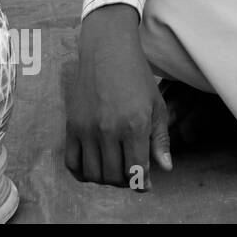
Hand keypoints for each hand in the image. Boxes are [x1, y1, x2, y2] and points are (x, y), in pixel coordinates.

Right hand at [65, 4, 171, 188]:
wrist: (107, 53)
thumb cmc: (137, 77)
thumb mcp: (157, 106)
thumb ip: (160, 139)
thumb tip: (165, 168)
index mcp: (135, 125)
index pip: (137, 169)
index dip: (143, 182)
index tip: (146, 184)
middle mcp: (109, 130)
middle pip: (114, 176)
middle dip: (126, 182)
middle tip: (131, 175)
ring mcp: (87, 130)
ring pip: (94, 174)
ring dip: (106, 179)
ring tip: (115, 170)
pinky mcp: (71, 127)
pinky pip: (72, 163)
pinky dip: (83, 173)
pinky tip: (95, 167)